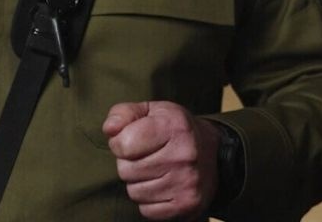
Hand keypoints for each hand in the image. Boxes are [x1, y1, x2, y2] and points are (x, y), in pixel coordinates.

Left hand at [103, 101, 219, 220]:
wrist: (211, 152)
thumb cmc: (172, 129)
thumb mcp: (150, 111)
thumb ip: (123, 114)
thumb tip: (109, 130)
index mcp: (173, 126)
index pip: (123, 144)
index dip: (119, 142)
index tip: (131, 139)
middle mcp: (183, 155)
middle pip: (126, 170)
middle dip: (128, 163)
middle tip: (145, 156)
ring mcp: (187, 183)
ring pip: (134, 192)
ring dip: (137, 182)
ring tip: (154, 170)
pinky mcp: (188, 205)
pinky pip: (146, 210)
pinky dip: (148, 200)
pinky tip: (161, 185)